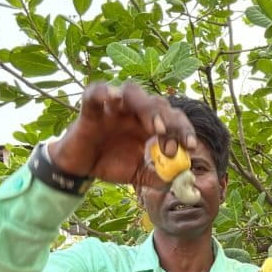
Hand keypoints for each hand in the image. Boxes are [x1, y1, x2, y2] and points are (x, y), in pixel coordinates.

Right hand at [47, 82, 197, 185]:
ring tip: (157, 127)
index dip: (184, 130)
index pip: (172, 118)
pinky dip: (104, 91)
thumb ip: (158, 176)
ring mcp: (113, 107)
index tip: (191, 147)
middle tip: (174, 142)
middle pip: (157, 103)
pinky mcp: (91, 108)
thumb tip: (181, 179)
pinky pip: (95, 93)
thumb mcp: (138, 174)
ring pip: (133, 93)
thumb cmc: (110, 164)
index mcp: (149, 124)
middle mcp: (134, 112)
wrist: (79, 169)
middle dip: (170, 121)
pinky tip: (114, 97)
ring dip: (147, 108)